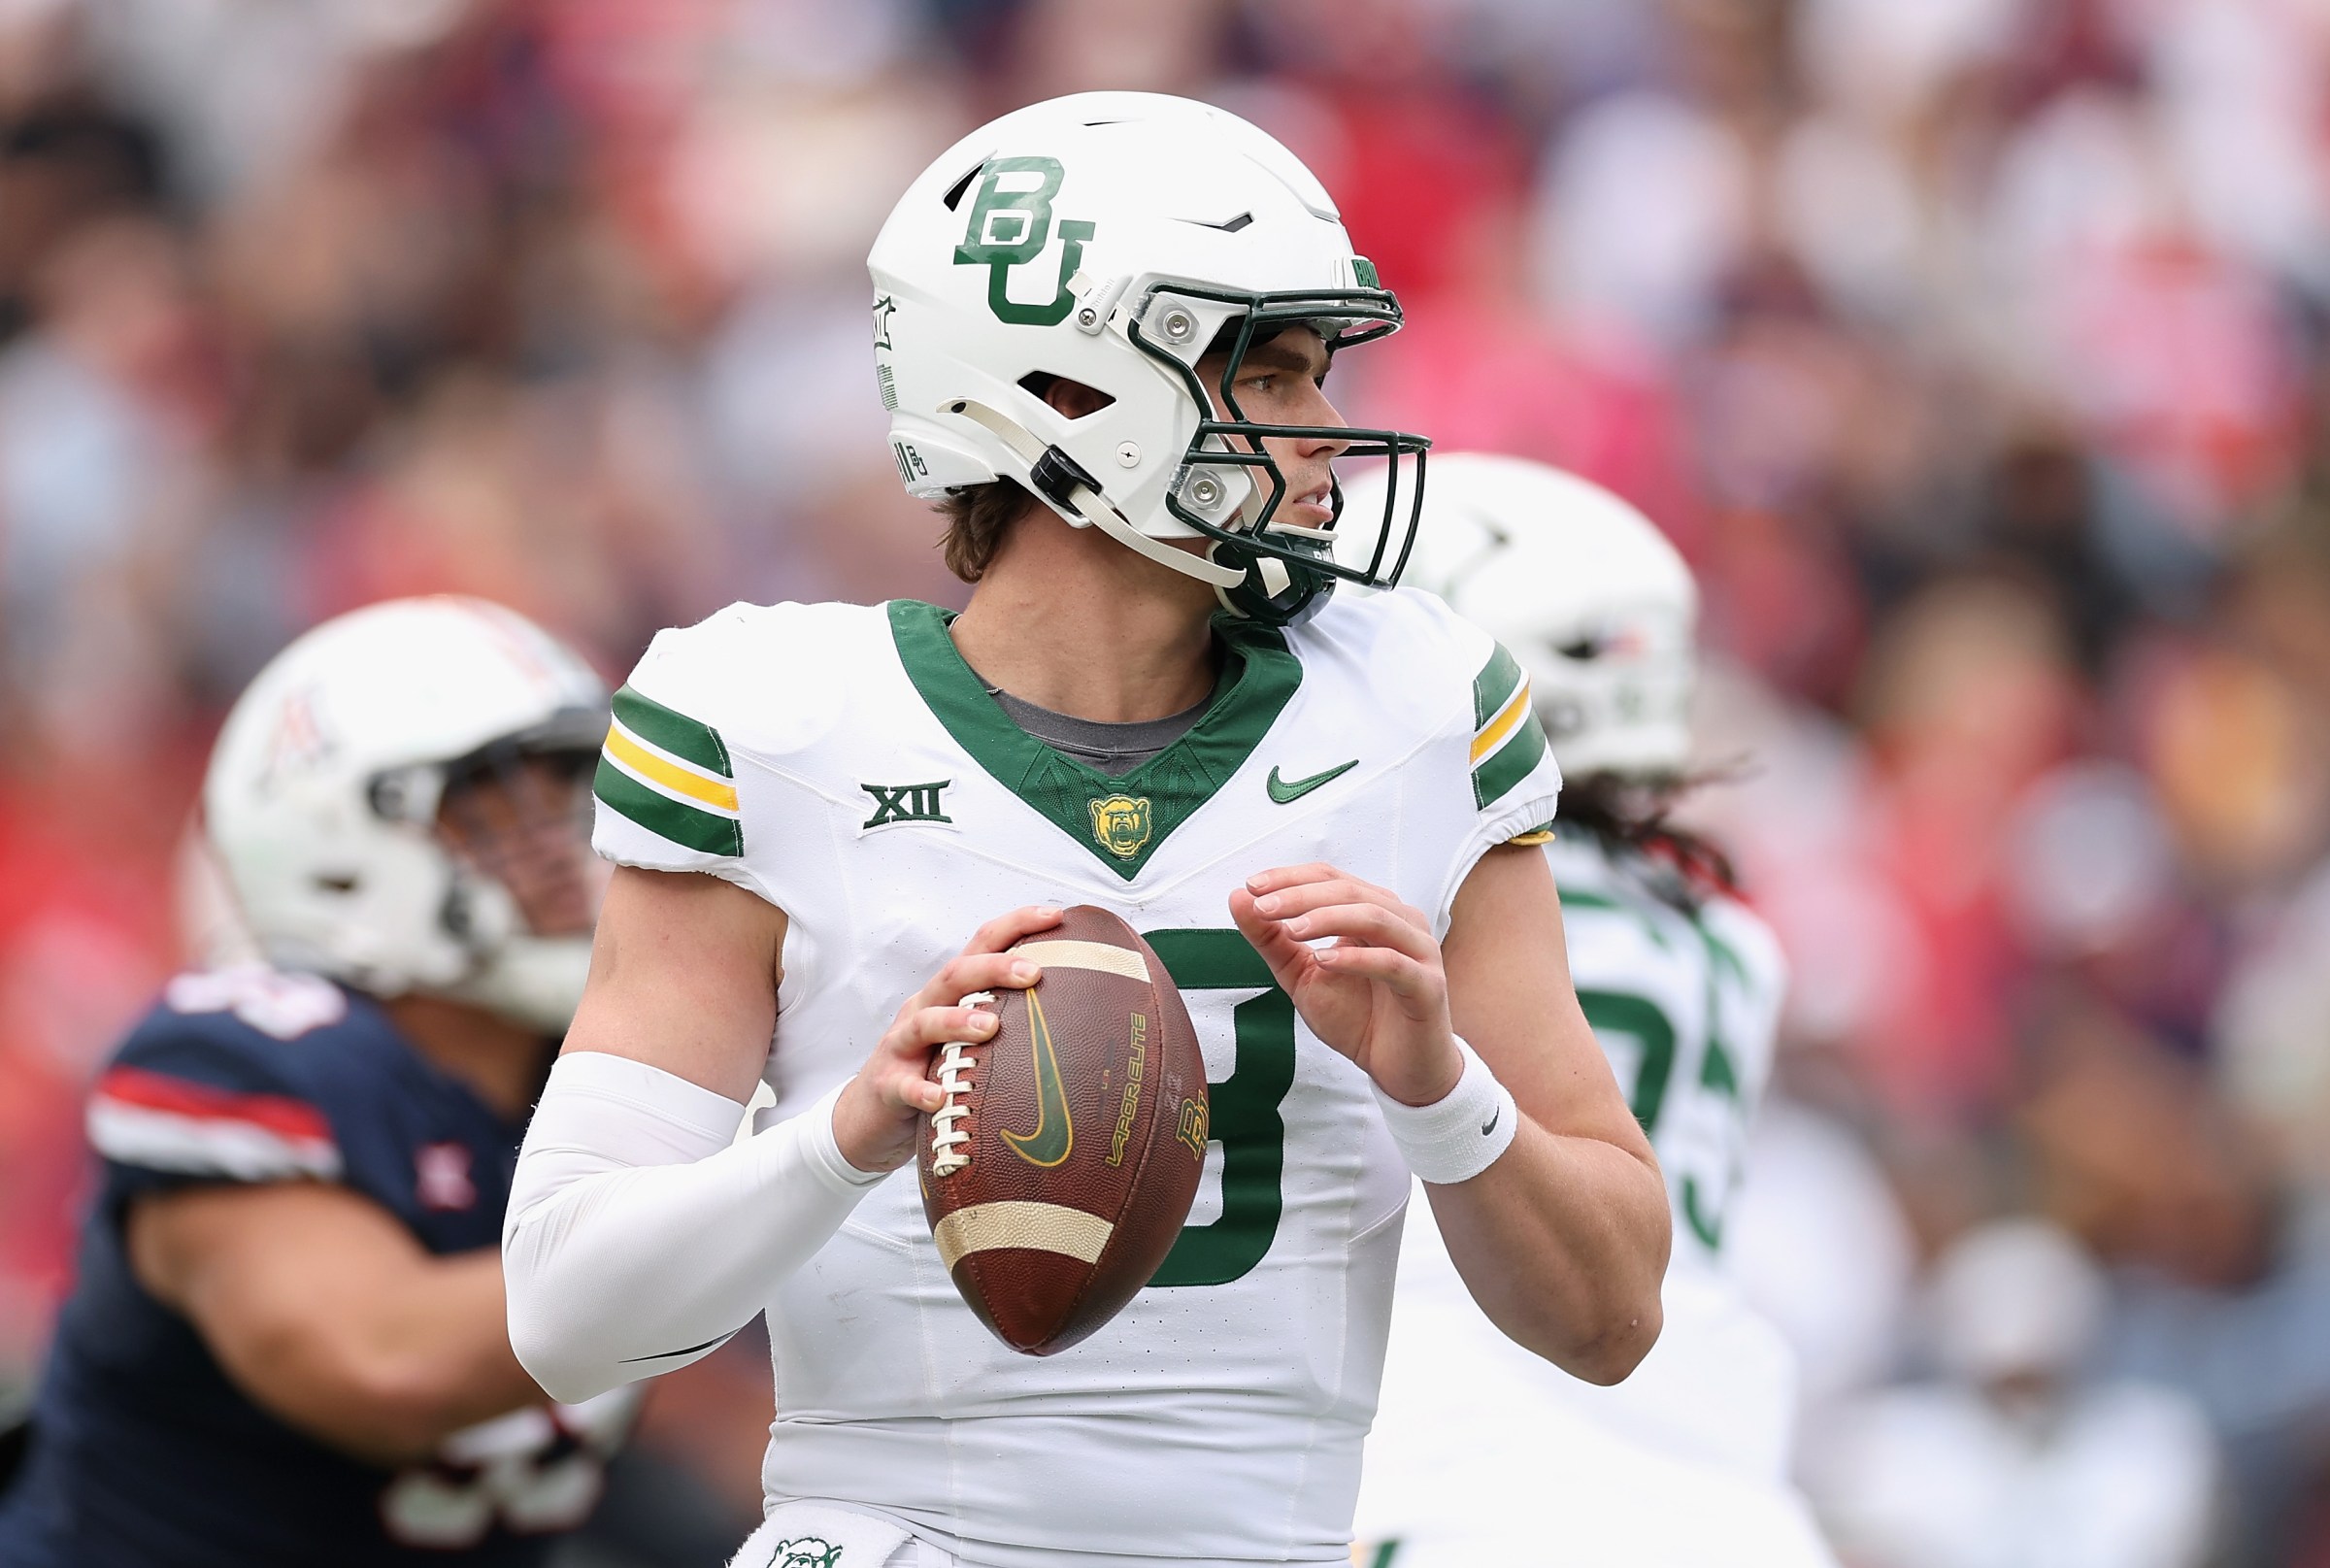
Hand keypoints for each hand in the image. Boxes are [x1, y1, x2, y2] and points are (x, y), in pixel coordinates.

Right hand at [831, 905, 1063, 1171]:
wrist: (868, 1120)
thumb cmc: (931, 1073)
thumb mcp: (968, 1043)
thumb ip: (1009, 1025)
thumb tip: (1084, 1022)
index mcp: (949, 995)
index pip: (981, 945)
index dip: (1016, 924)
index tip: (1057, 916)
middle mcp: (924, 1009)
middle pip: (955, 975)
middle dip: (994, 968)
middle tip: (1034, 973)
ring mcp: (901, 1047)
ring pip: (925, 1022)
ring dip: (957, 1021)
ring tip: (991, 1027)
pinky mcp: (887, 1085)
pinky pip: (903, 1085)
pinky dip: (920, 1089)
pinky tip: (940, 1097)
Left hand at [1229, 864, 1459, 1106]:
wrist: (1398, 1070)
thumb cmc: (1358, 1018)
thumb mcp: (1301, 976)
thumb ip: (1272, 940)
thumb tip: (1238, 898)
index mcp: (1372, 911)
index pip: (1330, 878)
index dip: (1291, 878)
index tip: (1252, 887)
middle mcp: (1400, 923)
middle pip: (1350, 891)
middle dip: (1301, 896)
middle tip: (1263, 907)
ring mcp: (1419, 952)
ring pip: (1374, 917)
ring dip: (1328, 918)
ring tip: (1292, 931)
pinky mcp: (1427, 986)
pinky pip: (1393, 963)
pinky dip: (1357, 959)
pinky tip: (1325, 962)